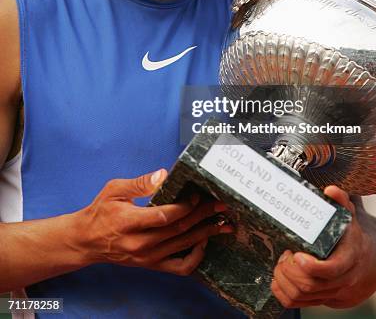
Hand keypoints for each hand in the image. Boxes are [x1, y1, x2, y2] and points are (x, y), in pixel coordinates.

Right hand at [77, 169, 232, 275]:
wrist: (87, 241)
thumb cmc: (101, 212)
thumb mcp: (114, 190)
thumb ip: (139, 183)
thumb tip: (162, 175)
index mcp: (129, 222)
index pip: (164, 216)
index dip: (184, 206)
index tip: (197, 195)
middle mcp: (140, 243)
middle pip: (179, 230)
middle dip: (203, 216)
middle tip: (221, 205)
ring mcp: (147, 257)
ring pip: (183, 246)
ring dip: (206, 233)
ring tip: (222, 223)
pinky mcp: (151, 265)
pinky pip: (180, 267)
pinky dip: (196, 257)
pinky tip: (204, 242)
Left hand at [271, 186, 372, 307]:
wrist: (365, 261)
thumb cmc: (350, 234)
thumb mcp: (349, 215)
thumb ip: (341, 201)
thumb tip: (331, 190)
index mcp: (349, 258)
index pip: (332, 269)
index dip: (313, 266)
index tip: (296, 254)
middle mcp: (341, 279)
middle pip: (311, 285)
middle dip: (290, 271)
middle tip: (284, 254)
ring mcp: (330, 292)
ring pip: (302, 296)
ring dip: (284, 280)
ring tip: (280, 263)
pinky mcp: (319, 299)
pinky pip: (297, 303)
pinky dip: (282, 293)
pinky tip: (277, 279)